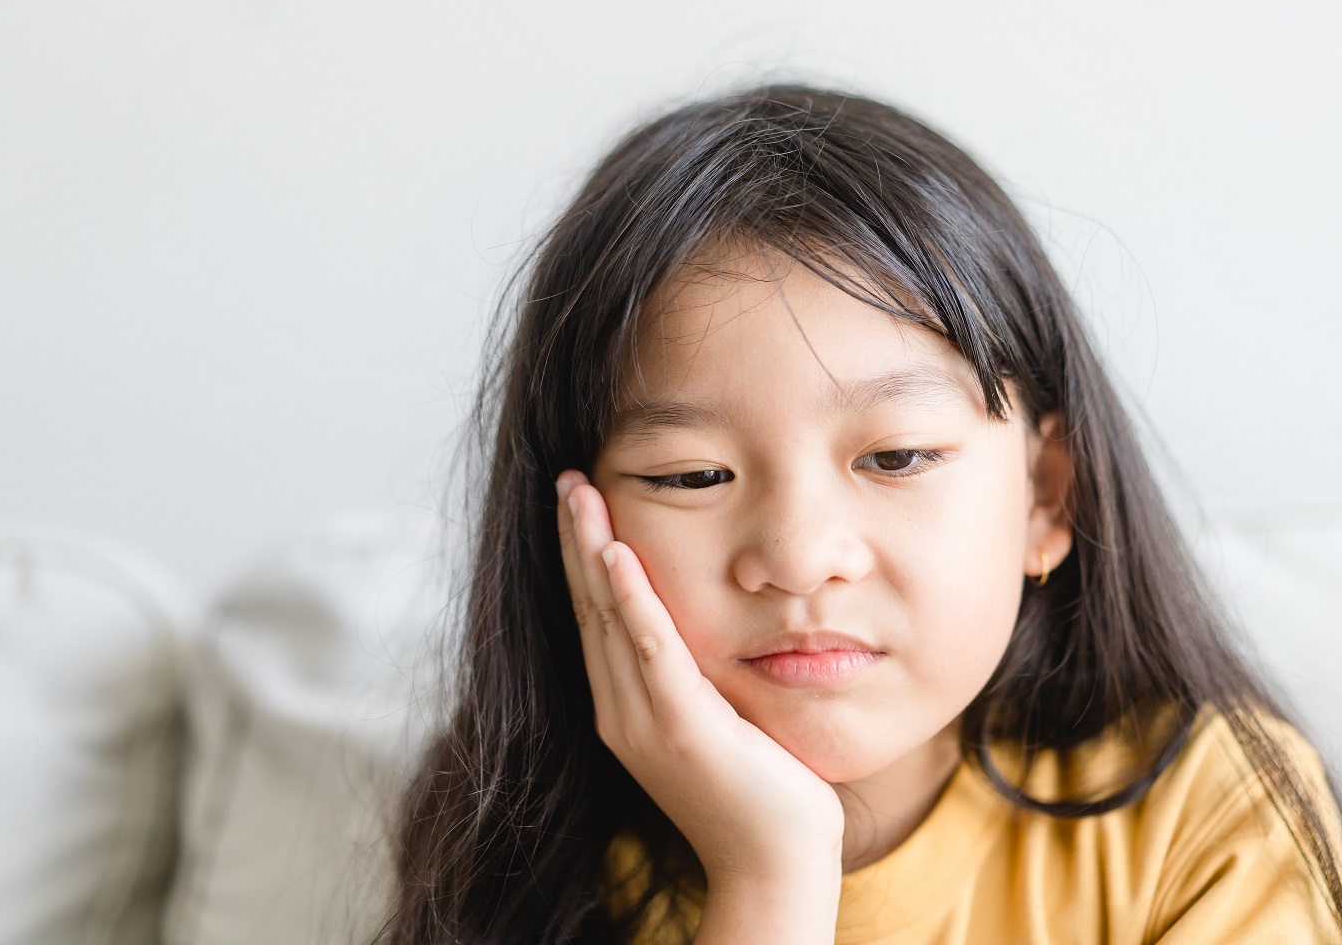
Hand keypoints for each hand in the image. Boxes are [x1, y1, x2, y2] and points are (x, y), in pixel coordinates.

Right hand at [556, 470, 845, 886]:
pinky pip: (651, 651)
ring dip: (591, 550)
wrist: (774, 864)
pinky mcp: (683, 728)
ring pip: (608, 617)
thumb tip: (702, 622)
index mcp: (626, 708)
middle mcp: (622, 711)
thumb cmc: (760, 789)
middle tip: (567, 477)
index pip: (594, 616)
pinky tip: (617, 555)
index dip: (581, 556)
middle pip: (588, 606)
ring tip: (580, 493)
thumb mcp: (716, 717)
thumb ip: (695, 674)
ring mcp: (646, 722)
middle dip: (575, 539)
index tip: (578, 500)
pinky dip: (631, 600)